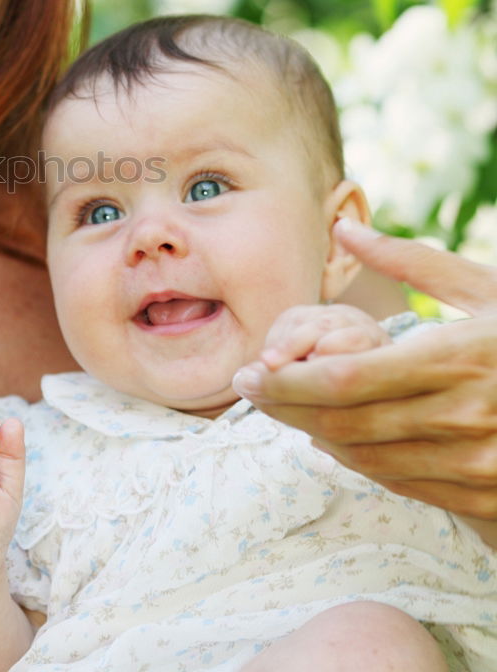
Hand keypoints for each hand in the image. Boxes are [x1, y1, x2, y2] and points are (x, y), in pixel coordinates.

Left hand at [233, 218, 496, 520]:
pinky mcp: (486, 492)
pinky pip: (399, 481)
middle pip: (343, 421)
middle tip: (247, 389)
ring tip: (281, 408)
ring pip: (365, 457)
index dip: (286, 381)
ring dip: (312, 434)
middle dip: (283, 407)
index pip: (345, 379)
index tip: (250, 371)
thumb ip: (412, 260)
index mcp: (458, 356)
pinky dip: (355, 459)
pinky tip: (330, 435)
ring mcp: (477, 461)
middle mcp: (465, 415)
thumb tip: (343, 228)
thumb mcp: (489, 287)